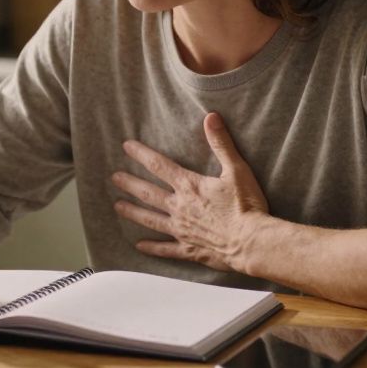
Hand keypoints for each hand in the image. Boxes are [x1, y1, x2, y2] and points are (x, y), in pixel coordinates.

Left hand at [111, 111, 269, 271]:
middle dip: (130, 183)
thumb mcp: (237, 170)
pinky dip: (152, 248)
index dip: (142, 154)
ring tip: (117, 207)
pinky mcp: (189, 250)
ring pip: (151, 220)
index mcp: (189, 186)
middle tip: (114, 178)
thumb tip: (211, 117)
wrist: (252, 242)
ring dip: (133, 212)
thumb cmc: (246, 206)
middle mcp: (180, 207)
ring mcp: (182, 230)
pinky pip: (165, 249)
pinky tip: (139, 246)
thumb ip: (221, 144)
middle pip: (148, 193)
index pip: (159, 166)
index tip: (126, 146)